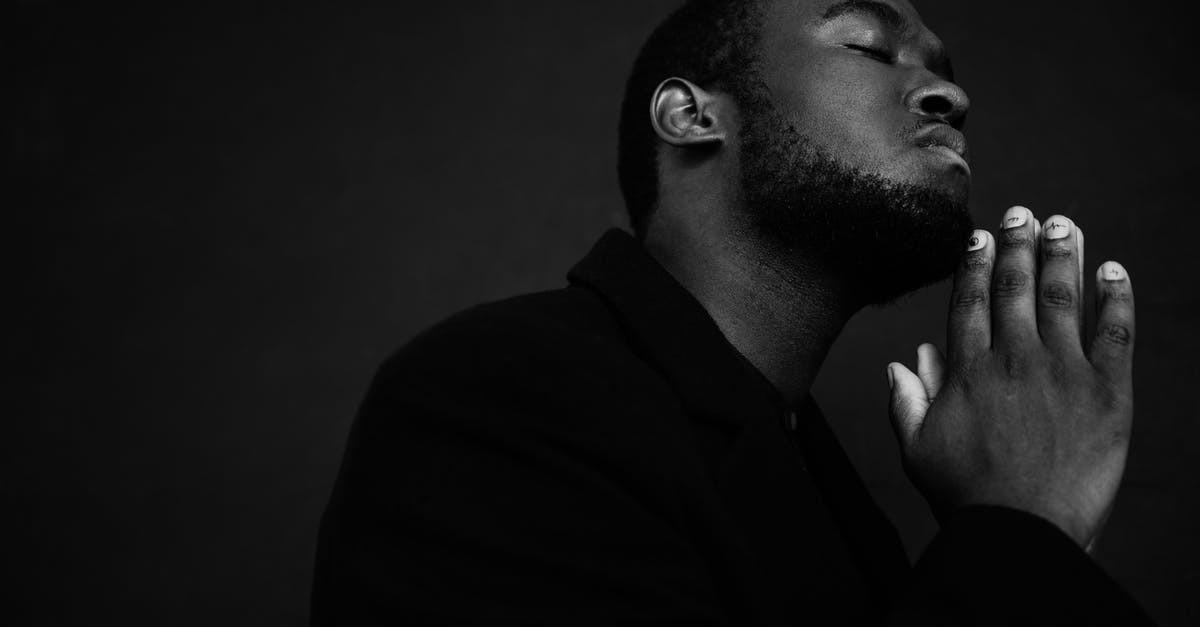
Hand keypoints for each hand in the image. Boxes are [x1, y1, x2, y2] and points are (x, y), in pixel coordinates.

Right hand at [887, 206, 1134, 548]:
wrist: (1024, 531)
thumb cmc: (967, 495)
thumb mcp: (917, 448)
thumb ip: (906, 400)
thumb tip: (903, 363)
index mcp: (968, 370)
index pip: (970, 300)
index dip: (974, 262)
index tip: (978, 236)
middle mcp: (1015, 359)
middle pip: (1015, 287)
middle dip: (1017, 244)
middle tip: (1021, 213)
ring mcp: (1064, 372)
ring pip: (1063, 298)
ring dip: (1063, 255)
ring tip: (1062, 224)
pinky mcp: (1108, 392)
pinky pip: (1117, 333)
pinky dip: (1116, 297)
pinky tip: (1114, 269)